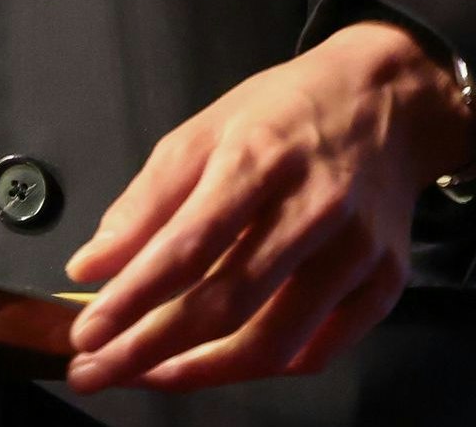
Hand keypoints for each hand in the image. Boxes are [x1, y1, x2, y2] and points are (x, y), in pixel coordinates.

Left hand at [61, 21, 475, 393]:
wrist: (388, 100)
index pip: (188, 245)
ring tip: (146, 375)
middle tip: (96, 371)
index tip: (87, 334)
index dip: (133, 299)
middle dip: (151, 349)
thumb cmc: (284, 114)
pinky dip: (259, 368)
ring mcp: (359, 252)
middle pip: (228, 303)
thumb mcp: (205, 129)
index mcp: (261, 157)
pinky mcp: (386, 283)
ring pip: (273, 342)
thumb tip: (93, 267)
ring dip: (199, 372)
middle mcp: (316, 208)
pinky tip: (215, 364)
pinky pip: (317, 352)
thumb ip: (147, 200)